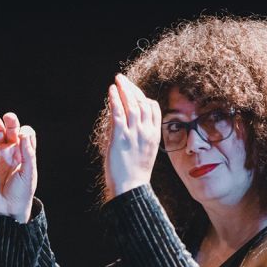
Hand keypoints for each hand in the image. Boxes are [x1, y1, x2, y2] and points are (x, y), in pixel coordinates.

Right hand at [0, 113, 36, 222]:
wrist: (6, 206)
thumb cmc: (21, 191)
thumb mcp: (28, 172)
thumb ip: (27, 153)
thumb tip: (23, 133)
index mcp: (26, 154)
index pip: (26, 135)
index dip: (24, 132)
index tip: (22, 137)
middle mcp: (12, 152)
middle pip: (11, 131)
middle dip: (11, 122)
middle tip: (9, 117)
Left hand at [104, 74, 161, 198]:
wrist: (131, 188)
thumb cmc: (135, 174)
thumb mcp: (143, 152)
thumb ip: (138, 136)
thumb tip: (126, 123)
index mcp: (154, 135)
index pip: (153, 109)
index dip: (143, 97)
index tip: (133, 91)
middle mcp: (147, 132)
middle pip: (142, 102)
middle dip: (132, 88)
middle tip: (122, 79)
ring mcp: (135, 133)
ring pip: (132, 104)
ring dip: (124, 90)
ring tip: (117, 80)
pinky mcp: (121, 136)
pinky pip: (119, 113)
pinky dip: (115, 100)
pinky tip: (112, 91)